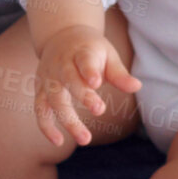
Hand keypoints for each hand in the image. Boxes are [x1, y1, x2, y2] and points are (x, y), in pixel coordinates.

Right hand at [34, 26, 140, 146]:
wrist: (59, 36)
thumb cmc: (89, 50)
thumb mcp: (107, 55)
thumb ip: (119, 74)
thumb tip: (137, 87)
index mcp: (80, 53)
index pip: (83, 61)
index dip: (88, 71)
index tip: (96, 82)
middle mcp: (60, 65)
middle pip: (68, 80)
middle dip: (82, 96)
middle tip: (100, 110)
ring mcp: (48, 78)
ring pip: (53, 99)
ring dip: (67, 120)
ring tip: (85, 139)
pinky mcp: (40, 90)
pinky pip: (40, 110)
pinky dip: (46, 126)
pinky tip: (58, 142)